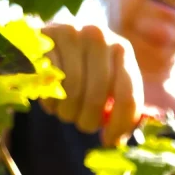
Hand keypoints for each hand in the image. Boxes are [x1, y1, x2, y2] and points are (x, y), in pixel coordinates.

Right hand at [41, 23, 143, 145]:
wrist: (48, 41)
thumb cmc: (82, 69)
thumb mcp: (105, 82)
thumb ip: (116, 106)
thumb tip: (115, 140)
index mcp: (122, 50)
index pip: (128, 95)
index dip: (119, 125)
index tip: (109, 141)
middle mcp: (100, 37)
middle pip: (98, 96)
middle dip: (89, 120)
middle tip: (82, 124)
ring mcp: (72, 33)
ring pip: (72, 92)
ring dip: (68, 113)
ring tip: (66, 111)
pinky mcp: (46, 38)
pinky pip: (50, 83)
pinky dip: (51, 101)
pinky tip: (52, 100)